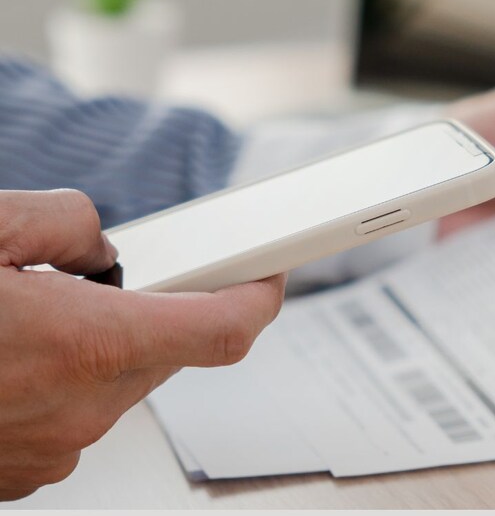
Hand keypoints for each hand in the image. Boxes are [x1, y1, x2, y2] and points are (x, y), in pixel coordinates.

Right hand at [0, 190, 285, 500]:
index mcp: (85, 345)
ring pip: (116, 382)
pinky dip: (60, 378)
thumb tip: (97, 245)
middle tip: (102, 277)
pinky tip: (9, 356)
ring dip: (96, 343)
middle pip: (165, 352)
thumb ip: (61, 220)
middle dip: (149, 308)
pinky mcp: (19, 473)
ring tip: (28, 315)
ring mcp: (49, 450)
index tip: (270, 275)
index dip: (258, 297)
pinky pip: (71, 411)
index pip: (222, 329)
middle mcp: (78, 409)